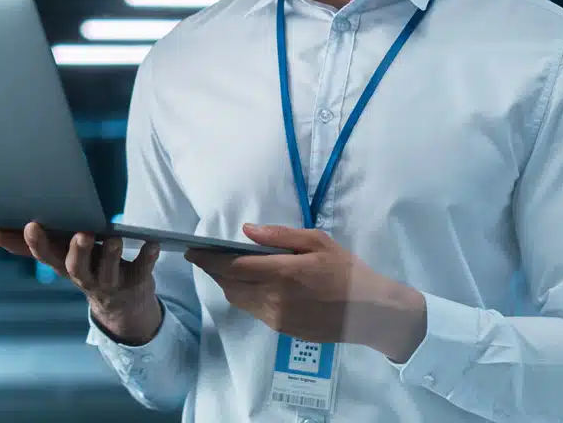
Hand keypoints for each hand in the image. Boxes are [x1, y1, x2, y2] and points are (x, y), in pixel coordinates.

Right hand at [0, 222, 162, 342]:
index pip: (47, 257)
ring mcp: (111, 282)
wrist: (123, 307)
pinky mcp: (136, 282)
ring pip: (108, 270)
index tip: (30, 224)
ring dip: (111, 254)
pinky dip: (146, 257)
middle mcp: (86, 278)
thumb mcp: (61, 260)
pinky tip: (150, 243)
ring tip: (113, 238)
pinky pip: (142, 270)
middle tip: (81, 234)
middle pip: (77, 268)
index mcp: (65, 268)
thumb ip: (31, 246)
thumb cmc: (88, 271)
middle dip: (77, 251)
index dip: (37, 243)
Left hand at [185, 223, 426, 360]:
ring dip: (227, 284)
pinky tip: (253, 286)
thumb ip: (279, 236)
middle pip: (229, 284)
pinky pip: (253, 311)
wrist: (370, 312)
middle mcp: (273, 298)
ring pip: (238, 300)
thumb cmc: (346, 271)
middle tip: (206, 257)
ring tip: (227, 269)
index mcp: (282, 273)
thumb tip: (246, 231)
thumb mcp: (318, 242)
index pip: (231, 266)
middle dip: (213, 270)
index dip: (207, 259)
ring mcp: (276, 318)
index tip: (191, 250)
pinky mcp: (282, 330)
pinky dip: (245, 296)